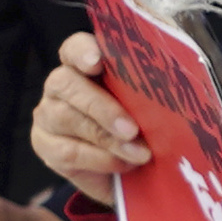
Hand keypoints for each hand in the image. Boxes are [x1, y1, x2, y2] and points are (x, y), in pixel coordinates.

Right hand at [28, 32, 143, 210]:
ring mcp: (48, 115)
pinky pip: (67, 151)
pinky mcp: (46, 146)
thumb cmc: (148, 127)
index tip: (97, 62)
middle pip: (67, 84)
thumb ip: (156, 87)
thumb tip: (175, 82)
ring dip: (107, 139)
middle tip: (131, 129)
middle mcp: (61, 85)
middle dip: (101, 107)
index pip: (75, 48)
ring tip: (140, 154)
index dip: (83, 51)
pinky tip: (124, 164)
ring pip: (67, 119)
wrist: (136, 172)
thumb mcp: (157, 104)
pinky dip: (100, 159)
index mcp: (86, 65)